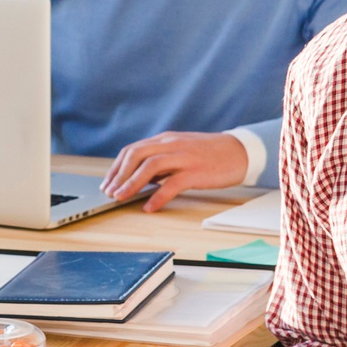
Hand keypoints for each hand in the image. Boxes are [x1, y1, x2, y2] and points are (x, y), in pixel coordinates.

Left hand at [102, 131, 250, 211]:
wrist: (238, 152)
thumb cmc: (209, 154)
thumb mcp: (180, 151)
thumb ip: (161, 161)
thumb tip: (140, 178)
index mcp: (165, 140)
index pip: (132, 150)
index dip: (116, 167)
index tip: (107, 183)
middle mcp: (171, 145)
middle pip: (136, 155)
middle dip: (118, 175)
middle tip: (109, 193)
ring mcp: (184, 157)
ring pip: (150, 166)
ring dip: (131, 183)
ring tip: (121, 198)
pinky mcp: (196, 172)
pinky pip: (172, 184)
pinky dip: (158, 196)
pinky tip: (149, 207)